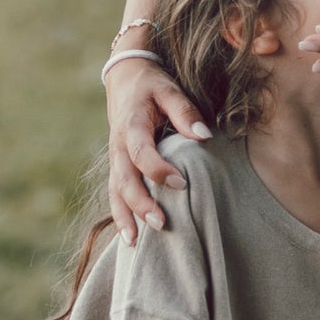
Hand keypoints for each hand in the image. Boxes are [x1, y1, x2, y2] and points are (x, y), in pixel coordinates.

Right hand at [107, 58, 211, 242]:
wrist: (124, 77)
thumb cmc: (151, 84)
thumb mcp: (168, 89)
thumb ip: (185, 111)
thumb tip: (204, 136)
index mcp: (131, 126)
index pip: (141, 153)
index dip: (158, 170)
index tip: (181, 183)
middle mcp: (118, 146)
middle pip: (124, 179)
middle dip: (140, 203)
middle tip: (161, 223)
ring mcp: (115, 158)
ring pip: (115, 191)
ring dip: (125, 216)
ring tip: (136, 242)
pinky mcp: (117, 165)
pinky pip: (115, 193)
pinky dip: (121, 215)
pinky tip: (131, 238)